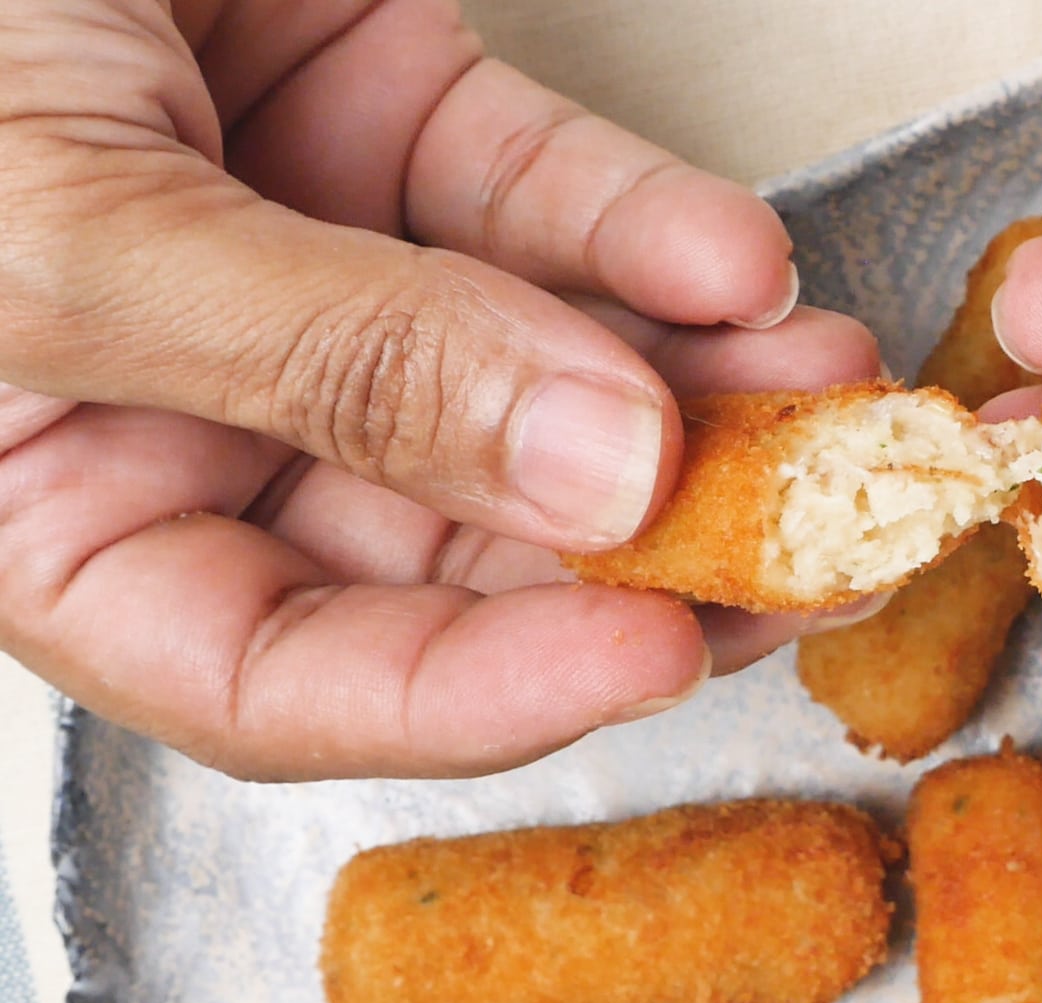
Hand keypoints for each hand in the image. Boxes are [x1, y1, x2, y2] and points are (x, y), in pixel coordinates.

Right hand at [0, 0, 880, 778]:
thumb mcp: (63, 225)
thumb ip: (333, 362)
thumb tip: (592, 479)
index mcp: (59, 503)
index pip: (286, 674)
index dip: (479, 694)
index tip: (657, 658)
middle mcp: (201, 407)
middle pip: (462, 541)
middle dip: (655, 547)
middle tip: (814, 542)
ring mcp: (314, 265)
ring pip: (543, 381)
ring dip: (702, 393)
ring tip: (819, 390)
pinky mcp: (394, 122)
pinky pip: (547, 204)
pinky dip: (654, 233)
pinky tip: (735, 265)